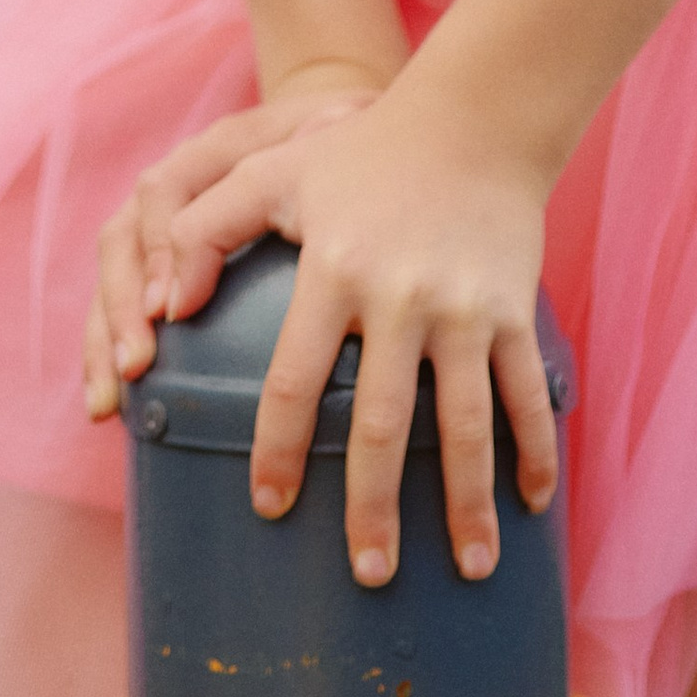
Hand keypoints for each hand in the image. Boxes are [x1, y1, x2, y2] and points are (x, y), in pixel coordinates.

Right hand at [85, 60, 386, 419]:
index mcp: (214, 150)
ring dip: (103, 339)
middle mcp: (173, 181)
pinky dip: (108, 351)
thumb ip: (324, 145)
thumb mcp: (341, 132)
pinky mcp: (157, 257)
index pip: (166, 191)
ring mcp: (157, 219)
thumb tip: (322, 210)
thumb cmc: (342, 140)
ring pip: (111, 276)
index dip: (161, 248)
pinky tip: (111, 408)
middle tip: (136, 365)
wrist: (334, 127)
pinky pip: (119, 301)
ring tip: (107, 403)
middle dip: (120, 307)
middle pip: (122, 238)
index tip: (171, 308)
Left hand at [173, 87, 558, 588]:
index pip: (294, 380)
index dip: (278, 451)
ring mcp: (462, 308)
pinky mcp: (511, 311)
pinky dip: (533, 452)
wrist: (473, 119)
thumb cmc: (360, 154)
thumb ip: (203, 233)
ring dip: (466, 504)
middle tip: (367, 576)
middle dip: (374, 508)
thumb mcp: (271, 176)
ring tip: (469, 571)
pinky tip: (529, 506)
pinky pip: (526, 394)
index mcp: (333, 272)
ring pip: (466, 425)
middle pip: (380, 425)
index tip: (270, 508)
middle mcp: (398, 298)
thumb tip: (162, 312)